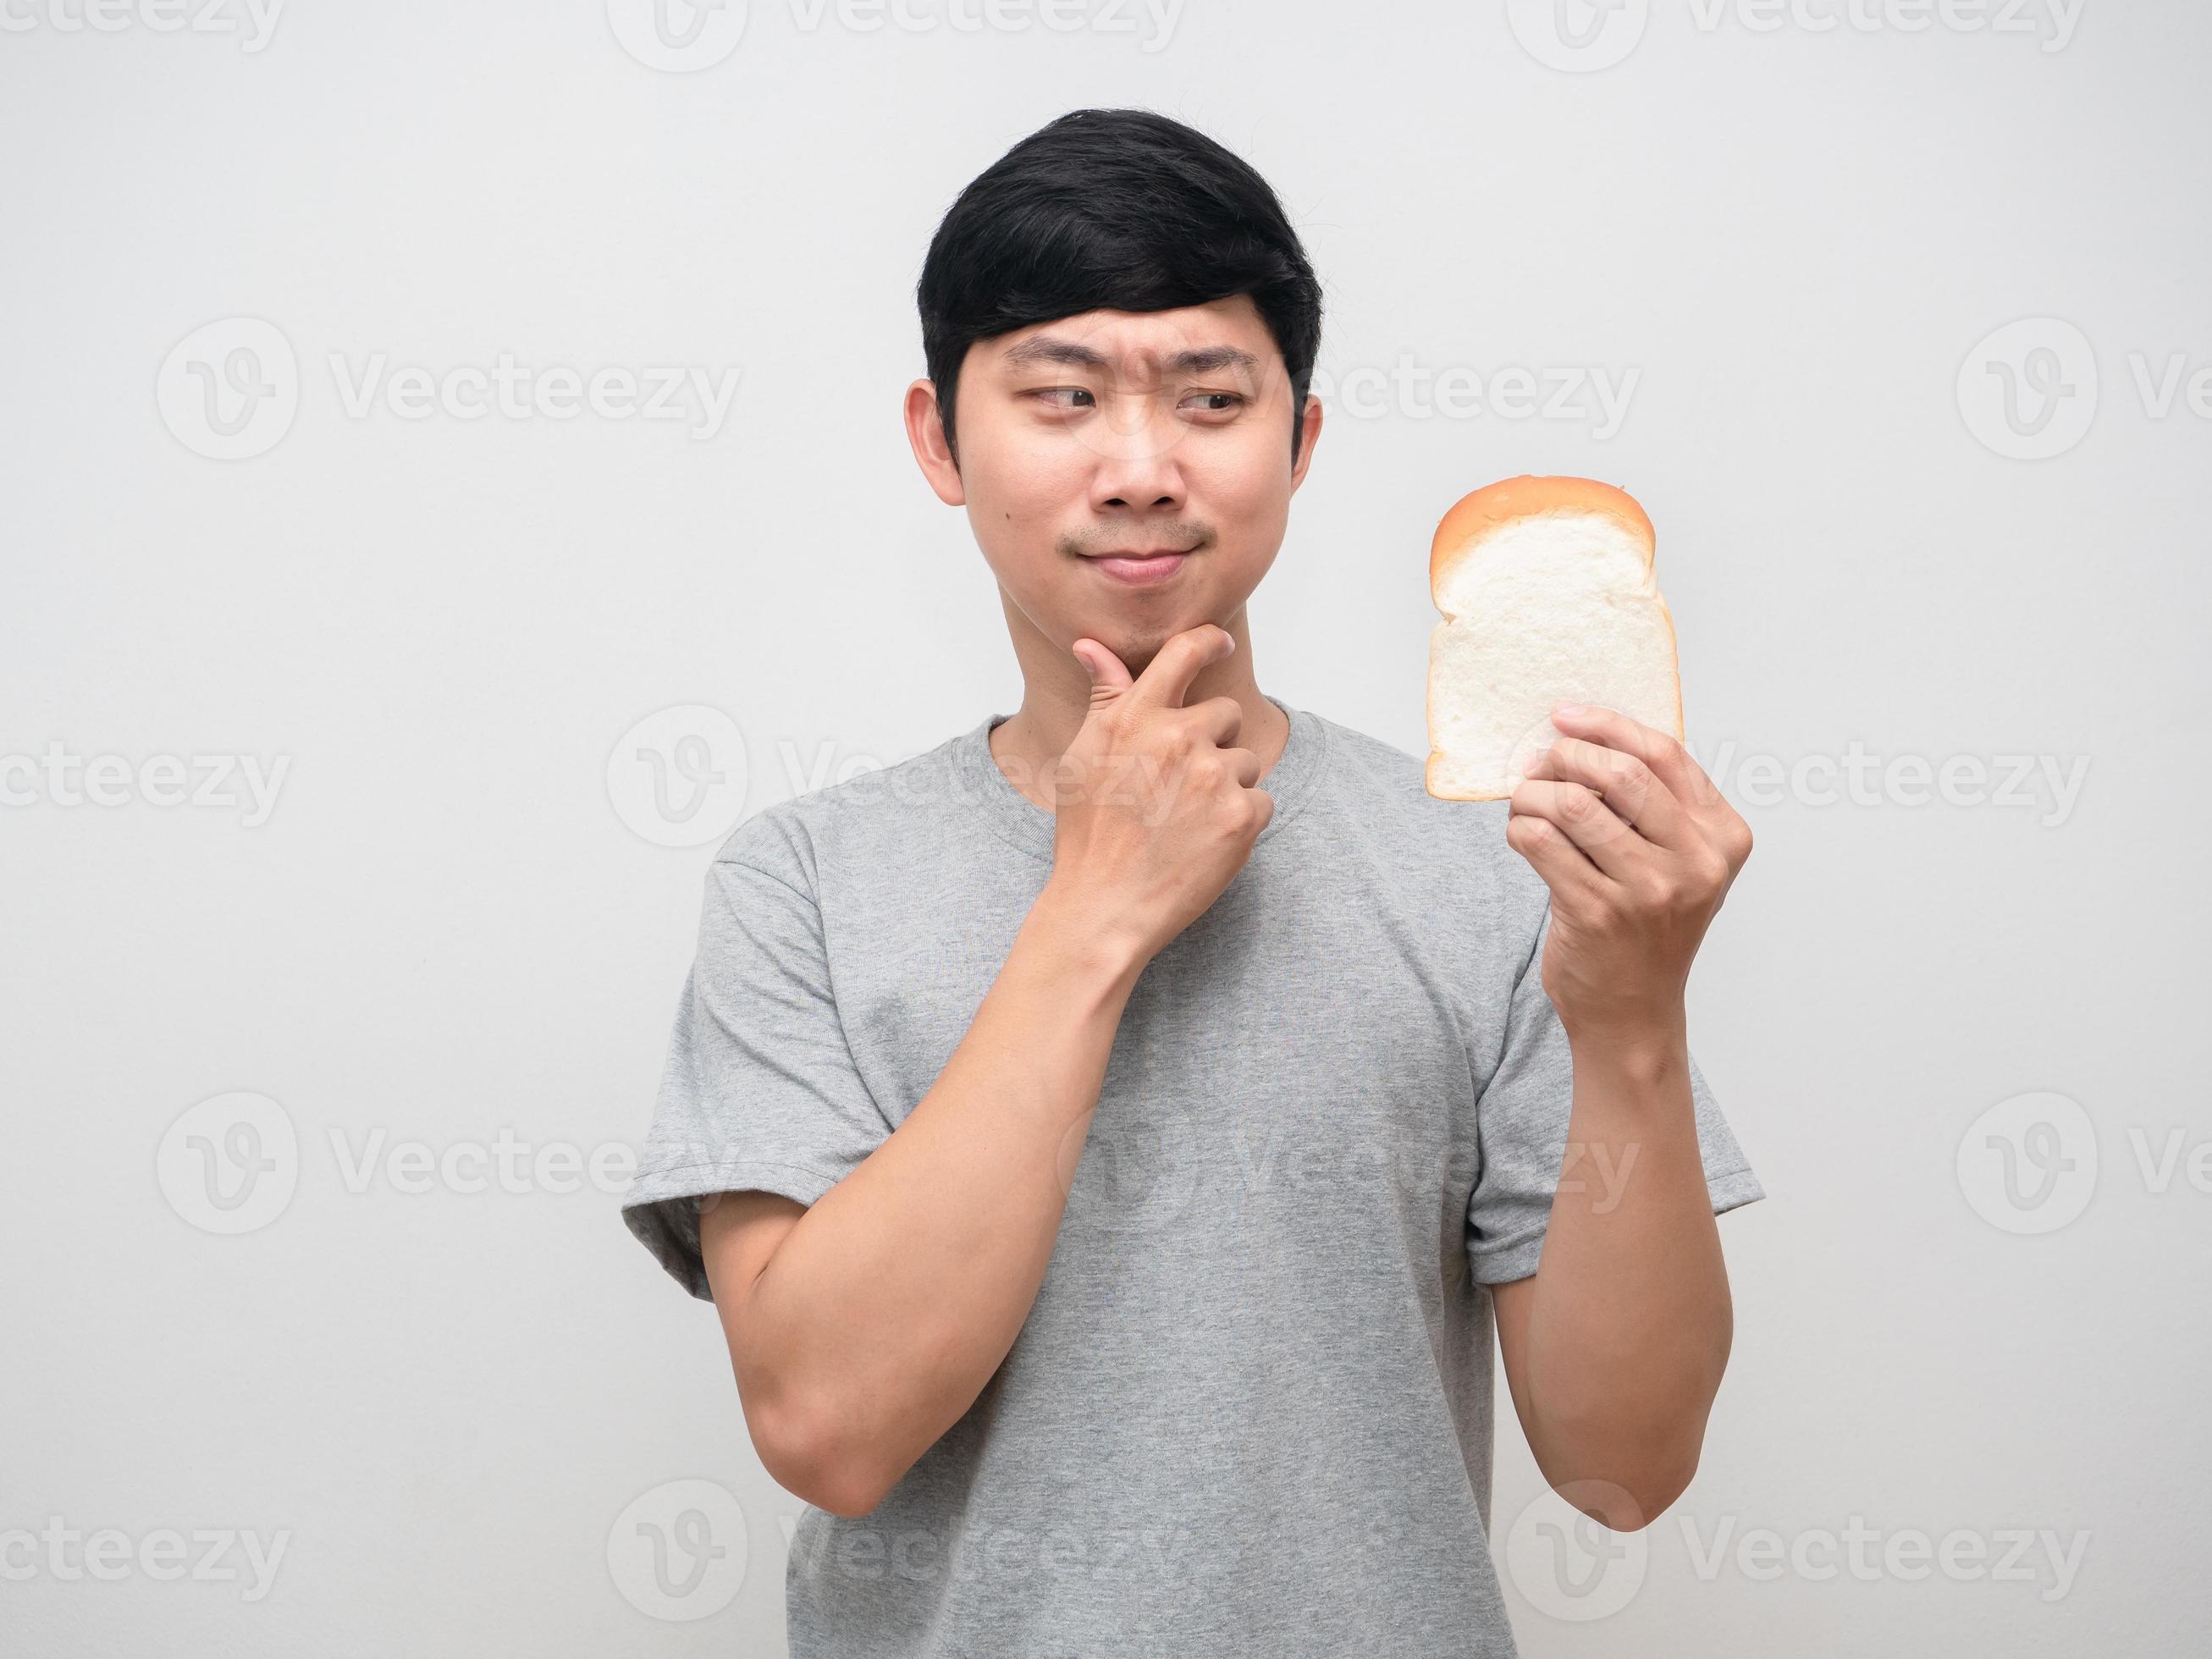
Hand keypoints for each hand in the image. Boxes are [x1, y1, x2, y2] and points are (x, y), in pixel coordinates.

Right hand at [1044, 625, 1271, 961]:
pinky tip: (1204, 842)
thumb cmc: (1087, 835)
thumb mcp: (1082, 758)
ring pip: (1245, 761)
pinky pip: (1261, 801)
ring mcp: (1212, 776)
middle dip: (1213, 742)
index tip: (1222, 643)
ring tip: (1186, 821)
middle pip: (1226, 713)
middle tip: (1179, 786)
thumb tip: (1092, 646)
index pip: (1185, 652)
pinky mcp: (1241, 816)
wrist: (1104, 906)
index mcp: (1134, 715)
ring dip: (1227, 786)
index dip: (1210, 641)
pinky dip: (1241, 822)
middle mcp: (1176, 737)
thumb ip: (1103, 698)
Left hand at [1503, 704, 1751, 1042]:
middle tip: (1539, 763)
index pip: (1664, 754)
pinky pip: (1541, 842)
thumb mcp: (1679, 862)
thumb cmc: (1648, 927)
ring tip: (1524, 802)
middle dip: (1565, 756)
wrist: (1633, 1013)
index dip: (1607, 725)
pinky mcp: (1598, 913)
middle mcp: (1695, 862)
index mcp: (1722, 837)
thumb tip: (1586, 735)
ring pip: (1573, 804)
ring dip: (1533, 793)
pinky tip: (1522, 835)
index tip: (1565, 716)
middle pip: (1620, 772)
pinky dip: (1520, 828)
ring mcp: (1649, 890)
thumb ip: (1656, 804)